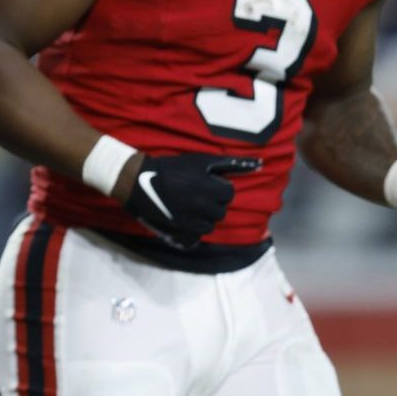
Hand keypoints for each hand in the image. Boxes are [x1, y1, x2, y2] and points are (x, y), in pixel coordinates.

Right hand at [120, 153, 258, 249]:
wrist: (137, 181)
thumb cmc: (171, 167)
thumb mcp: (200, 160)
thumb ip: (230, 163)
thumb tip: (259, 165)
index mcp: (211, 190)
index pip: (228, 194)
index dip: (217, 187)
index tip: (204, 183)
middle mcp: (204, 208)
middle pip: (220, 210)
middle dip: (211, 202)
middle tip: (194, 193)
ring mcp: (192, 222)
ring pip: (210, 225)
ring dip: (203, 216)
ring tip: (188, 205)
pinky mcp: (180, 232)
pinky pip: (197, 236)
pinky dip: (193, 228)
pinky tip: (183, 218)